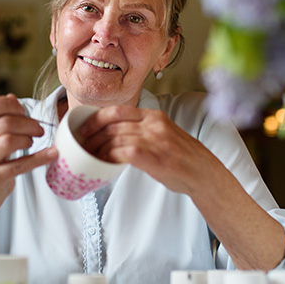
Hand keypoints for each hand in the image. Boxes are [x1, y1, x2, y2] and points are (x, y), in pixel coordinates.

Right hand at [0, 94, 57, 206]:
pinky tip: (52, 153)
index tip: (23, 111)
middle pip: (4, 123)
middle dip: (28, 123)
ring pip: (9, 141)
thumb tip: (13, 98)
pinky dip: (40, 158)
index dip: (10, 105)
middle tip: (38, 128)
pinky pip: (20, 164)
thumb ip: (0, 114)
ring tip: (32, 141)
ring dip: (28, 139)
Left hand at [77, 105, 210, 196]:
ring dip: (97, 148)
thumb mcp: (163, 135)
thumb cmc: (182, 158)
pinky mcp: (153, 157)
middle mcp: (153, 124)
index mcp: (154, 116)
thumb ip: (142, 131)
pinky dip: (109, 157)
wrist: (204, 173)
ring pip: (114, 138)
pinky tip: (103, 163)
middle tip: (81, 145)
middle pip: (112, 123)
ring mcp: (153, 139)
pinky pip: (122, 152)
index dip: (96, 118)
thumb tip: (114, 137)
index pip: (118, 110)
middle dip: (91, 135)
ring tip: (88, 156)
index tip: (84, 128)